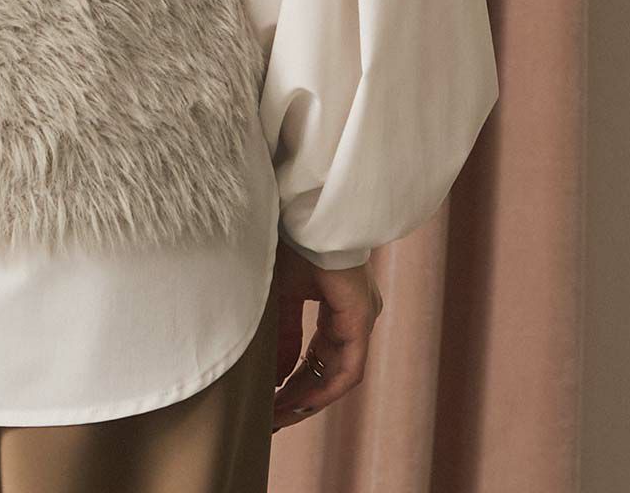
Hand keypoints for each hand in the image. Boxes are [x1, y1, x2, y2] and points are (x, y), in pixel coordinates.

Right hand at [270, 237, 382, 430]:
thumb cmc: (288, 240)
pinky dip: (324, 389)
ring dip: (308, 399)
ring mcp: (361, 317)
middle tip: (271, 417)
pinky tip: (299, 403)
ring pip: (338, 374)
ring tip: (278, 416)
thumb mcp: (279, 293)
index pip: (315, 353)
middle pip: (326, 368)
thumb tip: (277, 373)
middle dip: (297, 396)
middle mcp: (354, 314)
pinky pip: (349, 369)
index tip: (268, 400)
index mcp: (336, 301)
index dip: (292, 380)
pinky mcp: (362, 318)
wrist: (301, 212)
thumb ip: (282, 334)